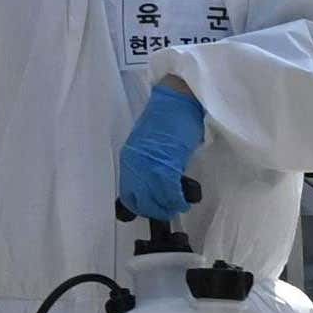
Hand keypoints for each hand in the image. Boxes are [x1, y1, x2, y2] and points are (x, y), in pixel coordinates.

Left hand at [115, 76, 205, 223]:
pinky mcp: (166, 165)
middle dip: (155, 210)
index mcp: (129, 160)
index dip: (142, 207)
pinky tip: (184, 201)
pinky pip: (170, 193)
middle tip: (169, 210)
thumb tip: (155, 187)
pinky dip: (178, 201)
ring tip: (178, 205)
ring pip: (155, 200)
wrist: (178, 102)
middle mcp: (134, 165)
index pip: (129, 196)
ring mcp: (149, 166)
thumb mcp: (151, 147)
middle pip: (140, 202)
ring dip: (168, 207)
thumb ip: (148, 166)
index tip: (155, 208)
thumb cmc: (169, 121)